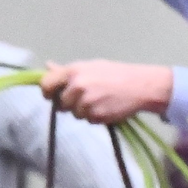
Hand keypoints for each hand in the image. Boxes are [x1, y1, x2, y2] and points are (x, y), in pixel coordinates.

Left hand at [41, 60, 172, 124]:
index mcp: (74, 71)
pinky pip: (88, 120)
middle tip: (86, 96)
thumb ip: (67, 70)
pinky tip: (106, 106)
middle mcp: (77, 86)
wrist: (141, 86)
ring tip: (99, 100)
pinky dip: (95, 116)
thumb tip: (47, 67)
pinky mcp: (96, 115)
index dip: (47, 92)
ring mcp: (86, 102)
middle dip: (70, 103)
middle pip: (60, 103)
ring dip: (83, 111)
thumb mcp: (91, 66)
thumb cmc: (115, 74)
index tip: (51, 95)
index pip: (46, 84)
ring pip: (74, 114)